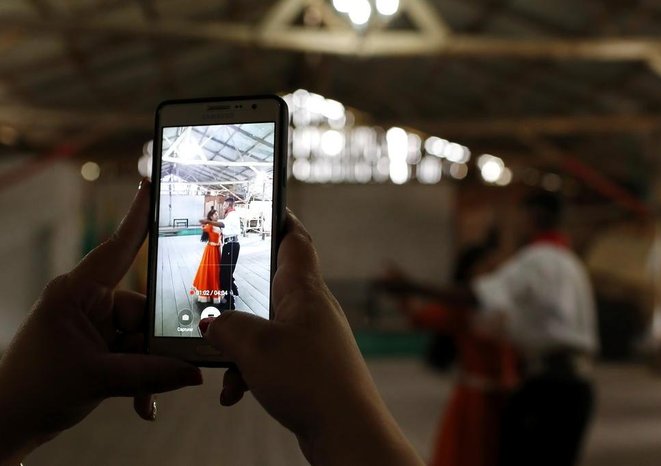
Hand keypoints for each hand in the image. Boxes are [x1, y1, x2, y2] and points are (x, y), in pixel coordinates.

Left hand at [0, 179, 201, 463]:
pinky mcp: (102, 347)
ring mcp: (96, 326)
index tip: (154, 185)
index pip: (116, 249)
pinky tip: (143, 402)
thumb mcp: (96, 380)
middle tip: (178, 363)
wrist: (7, 422)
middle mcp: (89, 303)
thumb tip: (195, 373)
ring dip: (151, 367)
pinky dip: (144, 377)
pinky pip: (138, 355)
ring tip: (147, 395)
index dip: (137, 217)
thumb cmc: (32, 389)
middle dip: (158, 341)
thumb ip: (150, 374)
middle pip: (145, 309)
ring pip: (145, 337)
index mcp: (77, 293)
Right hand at [199, 211, 422, 465]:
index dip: (278, 217)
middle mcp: (311, 308)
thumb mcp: (253, 346)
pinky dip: (250, 370)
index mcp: (304, 289)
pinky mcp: (308, 365)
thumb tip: (213, 321)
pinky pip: (271, 357)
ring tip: (223, 369)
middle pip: (271, 283)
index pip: (295, 237)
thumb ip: (225, 325)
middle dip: (239, 292)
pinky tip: (235, 392)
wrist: (346, 432)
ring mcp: (311, 337)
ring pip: (265, 326)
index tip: (261, 203)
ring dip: (238, 344)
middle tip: (212, 291)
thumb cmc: (310, 381)